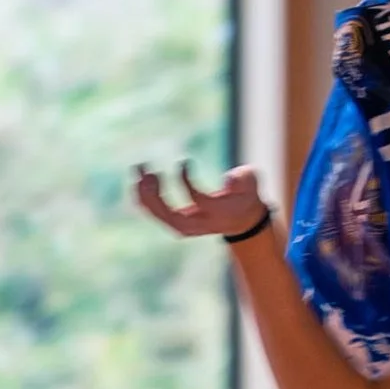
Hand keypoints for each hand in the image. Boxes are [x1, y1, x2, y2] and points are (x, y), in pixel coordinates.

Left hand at [134, 160, 271, 243]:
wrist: (241, 219)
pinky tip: (139, 178)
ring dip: (146, 196)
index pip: (198, 200)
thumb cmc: (244, 194)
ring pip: (162, 217)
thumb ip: (243, 179)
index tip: (183, 162)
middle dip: (158, 198)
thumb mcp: (250, 182)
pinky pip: (156, 214)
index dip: (186, 181)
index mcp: (219, 213)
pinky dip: (144, 198)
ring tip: (140, 170)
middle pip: (174, 218)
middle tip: (149, 174)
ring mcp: (188, 226)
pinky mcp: (178, 223)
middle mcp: (202, 224)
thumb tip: (228, 179)